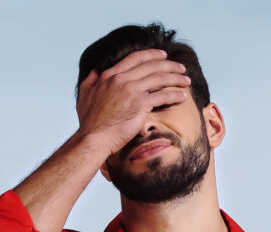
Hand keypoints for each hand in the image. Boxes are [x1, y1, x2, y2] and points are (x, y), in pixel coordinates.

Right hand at [75, 49, 191, 156]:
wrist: (93, 138)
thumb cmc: (89, 122)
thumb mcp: (84, 95)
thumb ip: (90, 81)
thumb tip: (94, 71)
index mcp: (110, 75)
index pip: (135, 58)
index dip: (151, 55)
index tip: (162, 55)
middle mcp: (121, 79)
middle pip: (152, 66)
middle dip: (169, 65)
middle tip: (181, 67)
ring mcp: (132, 91)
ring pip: (160, 78)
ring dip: (176, 78)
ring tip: (186, 80)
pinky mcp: (140, 104)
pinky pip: (162, 96)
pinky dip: (174, 95)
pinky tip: (183, 96)